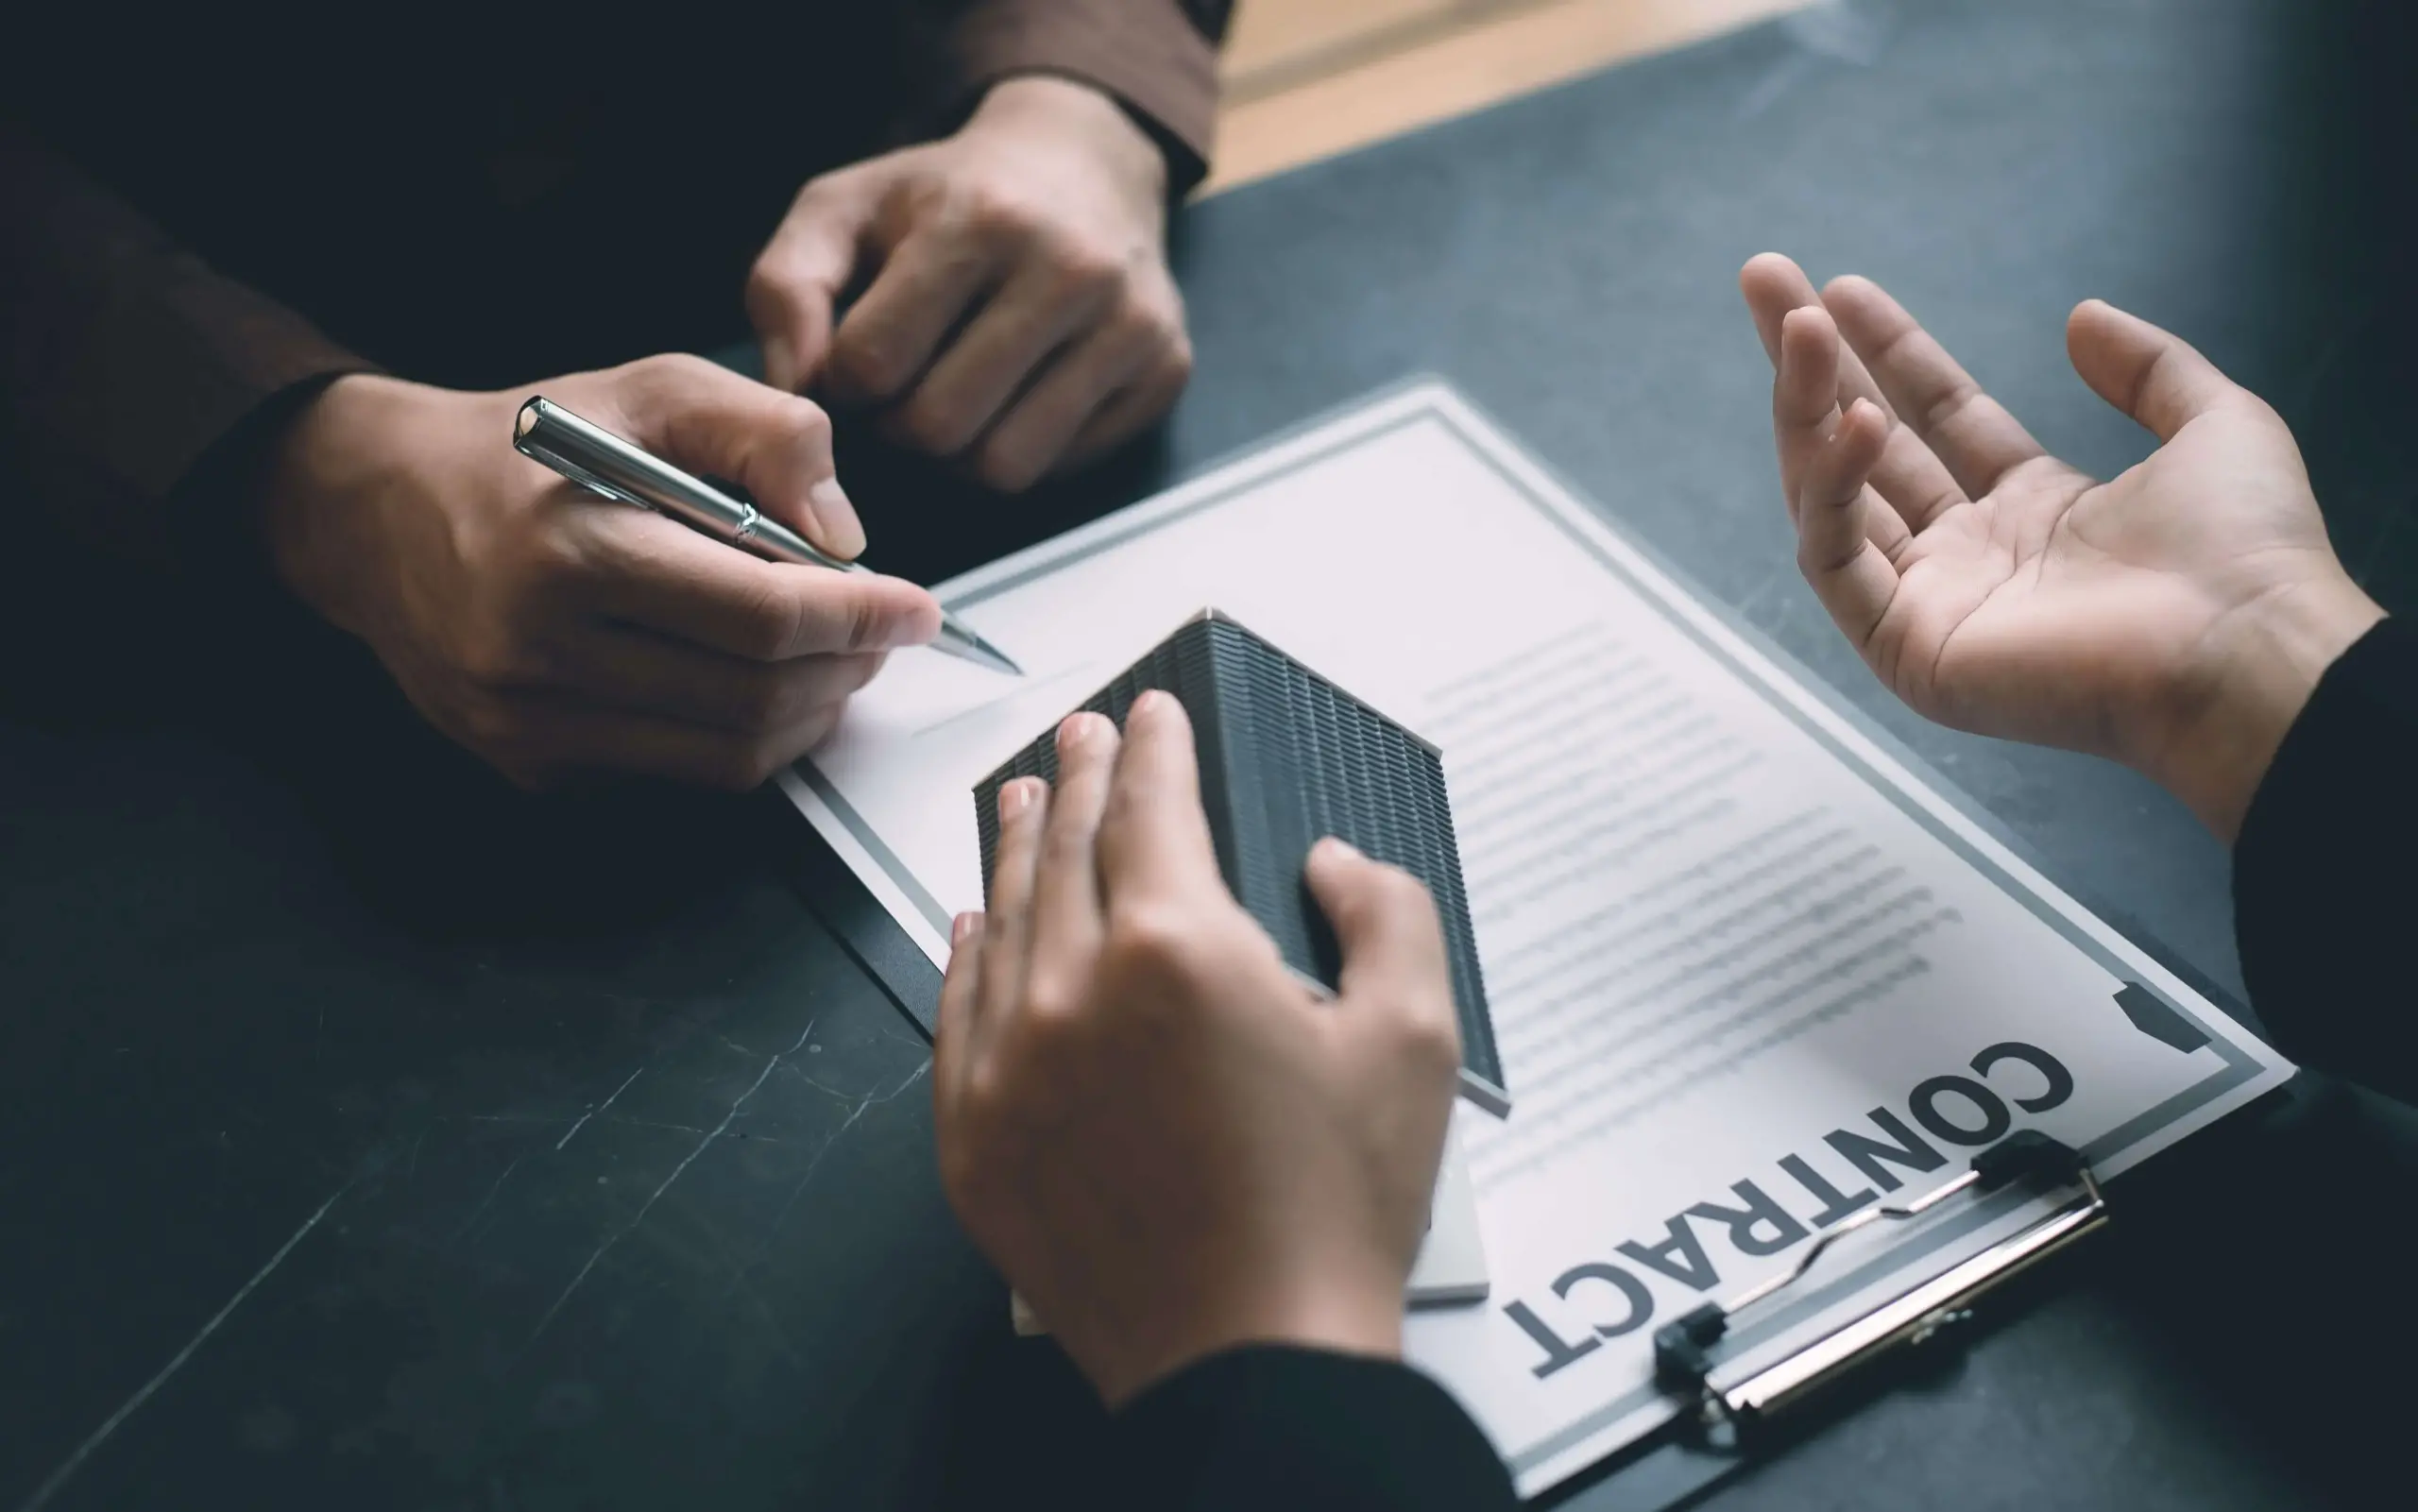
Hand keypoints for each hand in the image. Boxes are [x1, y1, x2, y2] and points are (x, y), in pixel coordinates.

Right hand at [262, 356, 940, 790]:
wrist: (377, 512)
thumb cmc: (528, 444)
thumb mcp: (653, 389)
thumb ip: (769, 435)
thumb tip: (847, 537)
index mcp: (573, 549)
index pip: (765, 618)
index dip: (861, 619)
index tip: (917, 608)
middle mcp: (541, 651)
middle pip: (757, 698)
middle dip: (846, 669)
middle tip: (880, 632)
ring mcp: (528, 723)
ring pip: (728, 756)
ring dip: (808, 715)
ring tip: (831, 660)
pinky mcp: (528, 766)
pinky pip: (676, 775)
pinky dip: (741, 739)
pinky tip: (753, 685)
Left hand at [747, 75, 1190, 492]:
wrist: (1083, 165)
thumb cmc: (948, 198)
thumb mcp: (843, 210)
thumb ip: (787, 291)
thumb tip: (798, 396)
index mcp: (978, 219)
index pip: (874, 363)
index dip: (847, 381)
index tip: (861, 359)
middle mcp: (1068, 268)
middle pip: (938, 427)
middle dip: (901, 426)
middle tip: (906, 389)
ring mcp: (1128, 322)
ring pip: (1004, 466)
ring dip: (959, 453)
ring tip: (956, 399)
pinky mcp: (1164, 368)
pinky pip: (1061, 468)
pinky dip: (1022, 448)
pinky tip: (1015, 396)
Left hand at [933, 693, 1461, 1406]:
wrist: (1248, 1361)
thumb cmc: (1330, 1215)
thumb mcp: (1414, 1041)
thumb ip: (1386, 915)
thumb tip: (1331, 866)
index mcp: (1178, 950)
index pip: (1150, 806)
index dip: (1154, 747)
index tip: (1151, 715)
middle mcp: (1073, 992)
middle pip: (1066, 846)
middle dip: (1080, 776)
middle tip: (1083, 735)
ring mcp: (1009, 1065)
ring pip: (1002, 916)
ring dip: (1017, 845)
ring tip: (1023, 800)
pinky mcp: (974, 1135)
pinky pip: (955, 1012)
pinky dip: (967, 952)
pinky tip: (976, 925)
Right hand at [1739, 254, 2382, 839]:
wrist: (2246, 650)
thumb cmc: (2248, 554)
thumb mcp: (2216, 425)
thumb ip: (2150, 368)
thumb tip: (2081, 316)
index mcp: (2035, 513)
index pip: (1935, 420)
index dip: (1889, 350)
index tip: (1841, 288)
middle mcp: (1970, 557)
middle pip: (1862, 447)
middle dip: (1808, 365)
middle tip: (1764, 278)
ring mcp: (1930, 604)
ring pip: (1830, 496)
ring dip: (1804, 407)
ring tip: (1798, 326)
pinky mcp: (1904, 647)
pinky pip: (1838, 559)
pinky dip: (1832, 489)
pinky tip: (1856, 420)